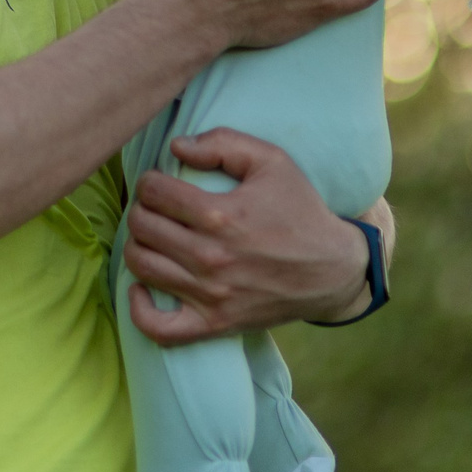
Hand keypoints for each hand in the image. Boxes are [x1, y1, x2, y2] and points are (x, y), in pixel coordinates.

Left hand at [121, 130, 385, 342]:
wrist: (333, 270)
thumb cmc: (301, 211)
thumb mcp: (272, 161)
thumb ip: (223, 143)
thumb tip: (176, 147)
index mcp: (221, 215)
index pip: (154, 192)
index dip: (150, 181)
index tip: (161, 183)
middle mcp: (211, 257)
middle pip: (142, 226)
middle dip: (142, 209)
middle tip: (157, 208)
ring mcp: (211, 295)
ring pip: (141, 266)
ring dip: (138, 245)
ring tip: (154, 237)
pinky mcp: (215, 324)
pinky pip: (158, 328)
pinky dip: (139, 308)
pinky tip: (141, 287)